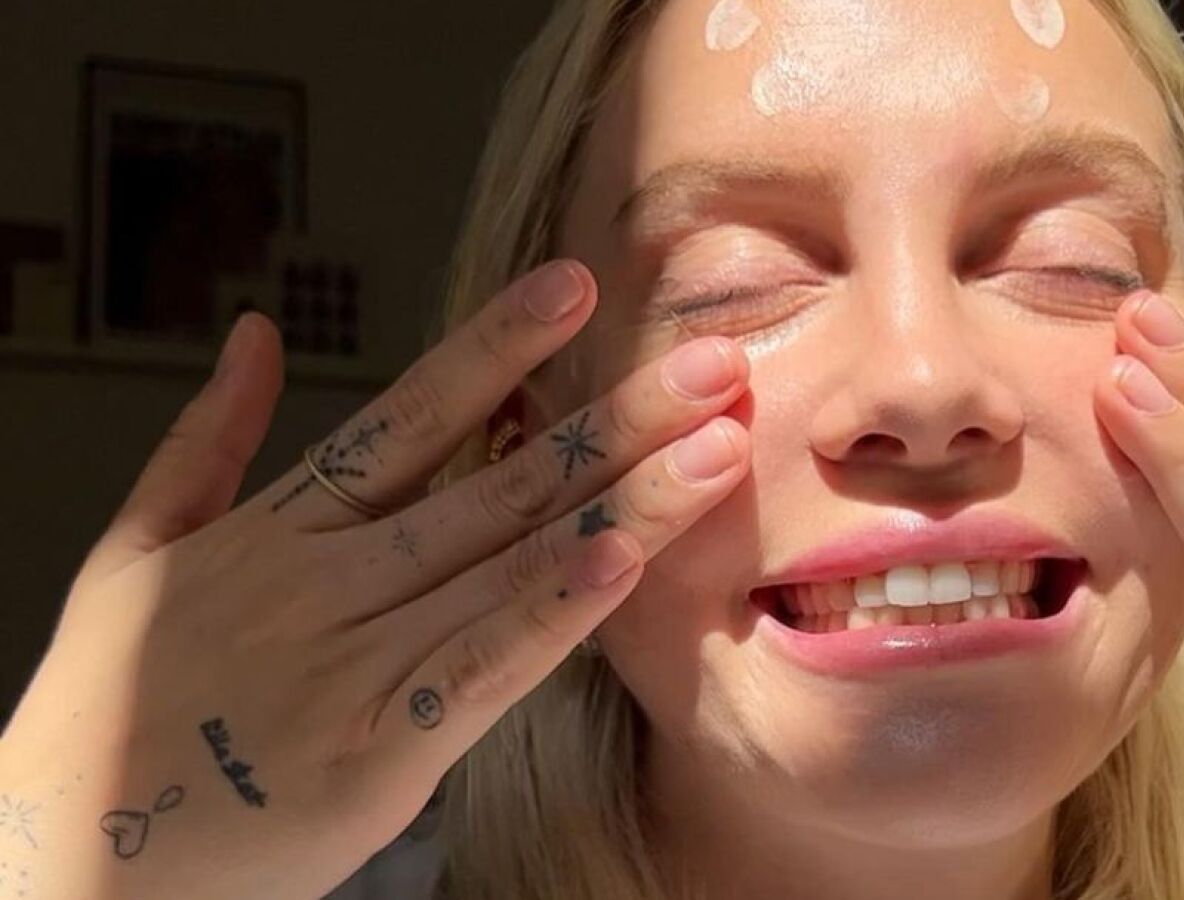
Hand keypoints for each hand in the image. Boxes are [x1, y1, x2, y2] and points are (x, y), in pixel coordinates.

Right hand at [0, 260, 751, 898]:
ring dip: (620, 503)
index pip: (411, 414)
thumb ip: (205, 438)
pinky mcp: (378, 749)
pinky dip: (551, 614)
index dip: (498, 346)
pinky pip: (481, 668)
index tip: (578, 284)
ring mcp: (356, 660)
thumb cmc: (110, 704)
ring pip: (510, 564)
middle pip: (495, 484)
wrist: (64, 858)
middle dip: (611, 421)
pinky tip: (622, 561)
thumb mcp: (136, 551)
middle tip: (711, 362)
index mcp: (283, 525)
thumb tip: (250, 328)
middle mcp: (330, 578)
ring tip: (712, 447)